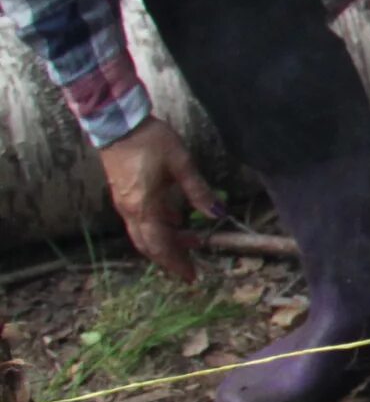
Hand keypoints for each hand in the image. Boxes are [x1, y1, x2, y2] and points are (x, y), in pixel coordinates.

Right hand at [95, 118, 220, 283]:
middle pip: (150, 245)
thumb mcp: (182, 164)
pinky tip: (177, 221)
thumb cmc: (150, 141)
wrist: (118, 124)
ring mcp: (125, 203)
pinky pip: (141, 221)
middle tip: (192, 268)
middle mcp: (131, 210)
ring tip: (194, 242)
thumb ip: (199, 191)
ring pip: (145, 234)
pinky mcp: (124, 195)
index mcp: (145, 206)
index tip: (192, 276)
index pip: (161, 245)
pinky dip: (159, 228)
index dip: (177, 262)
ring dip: (168, 242)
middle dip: (172, 258)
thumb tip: (218, 214)